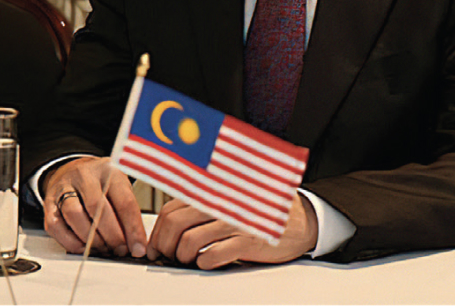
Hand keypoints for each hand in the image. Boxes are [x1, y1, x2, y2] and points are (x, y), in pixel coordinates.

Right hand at [42, 157, 147, 256]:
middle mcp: (84, 175)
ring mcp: (63, 187)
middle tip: (120, 250)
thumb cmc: (100, 185)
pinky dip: (71, 242)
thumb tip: (136, 245)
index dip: (133, 229)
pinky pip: (56, 226)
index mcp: (108, 170)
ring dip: (91, 239)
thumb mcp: (119, 189)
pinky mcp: (49, 202)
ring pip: (74, 215)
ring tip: (103, 249)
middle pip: (97, 207)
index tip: (138, 248)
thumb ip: (127, 214)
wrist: (72, 171)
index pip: (124, 201)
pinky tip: (83, 247)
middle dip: (112, 235)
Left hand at [146, 193, 317, 268]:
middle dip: (165, 244)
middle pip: (175, 224)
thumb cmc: (259, 213)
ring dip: (182, 255)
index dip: (158, 231)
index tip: (155, 246)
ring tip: (188, 259)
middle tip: (167, 255)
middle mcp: (220, 204)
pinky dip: (203, 262)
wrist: (299, 220)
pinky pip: (214, 254)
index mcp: (212, 193)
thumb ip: (202, 208)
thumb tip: (169, 228)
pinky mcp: (247, 241)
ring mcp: (234, 222)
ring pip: (190, 240)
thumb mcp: (228, 202)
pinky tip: (206, 261)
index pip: (172, 210)